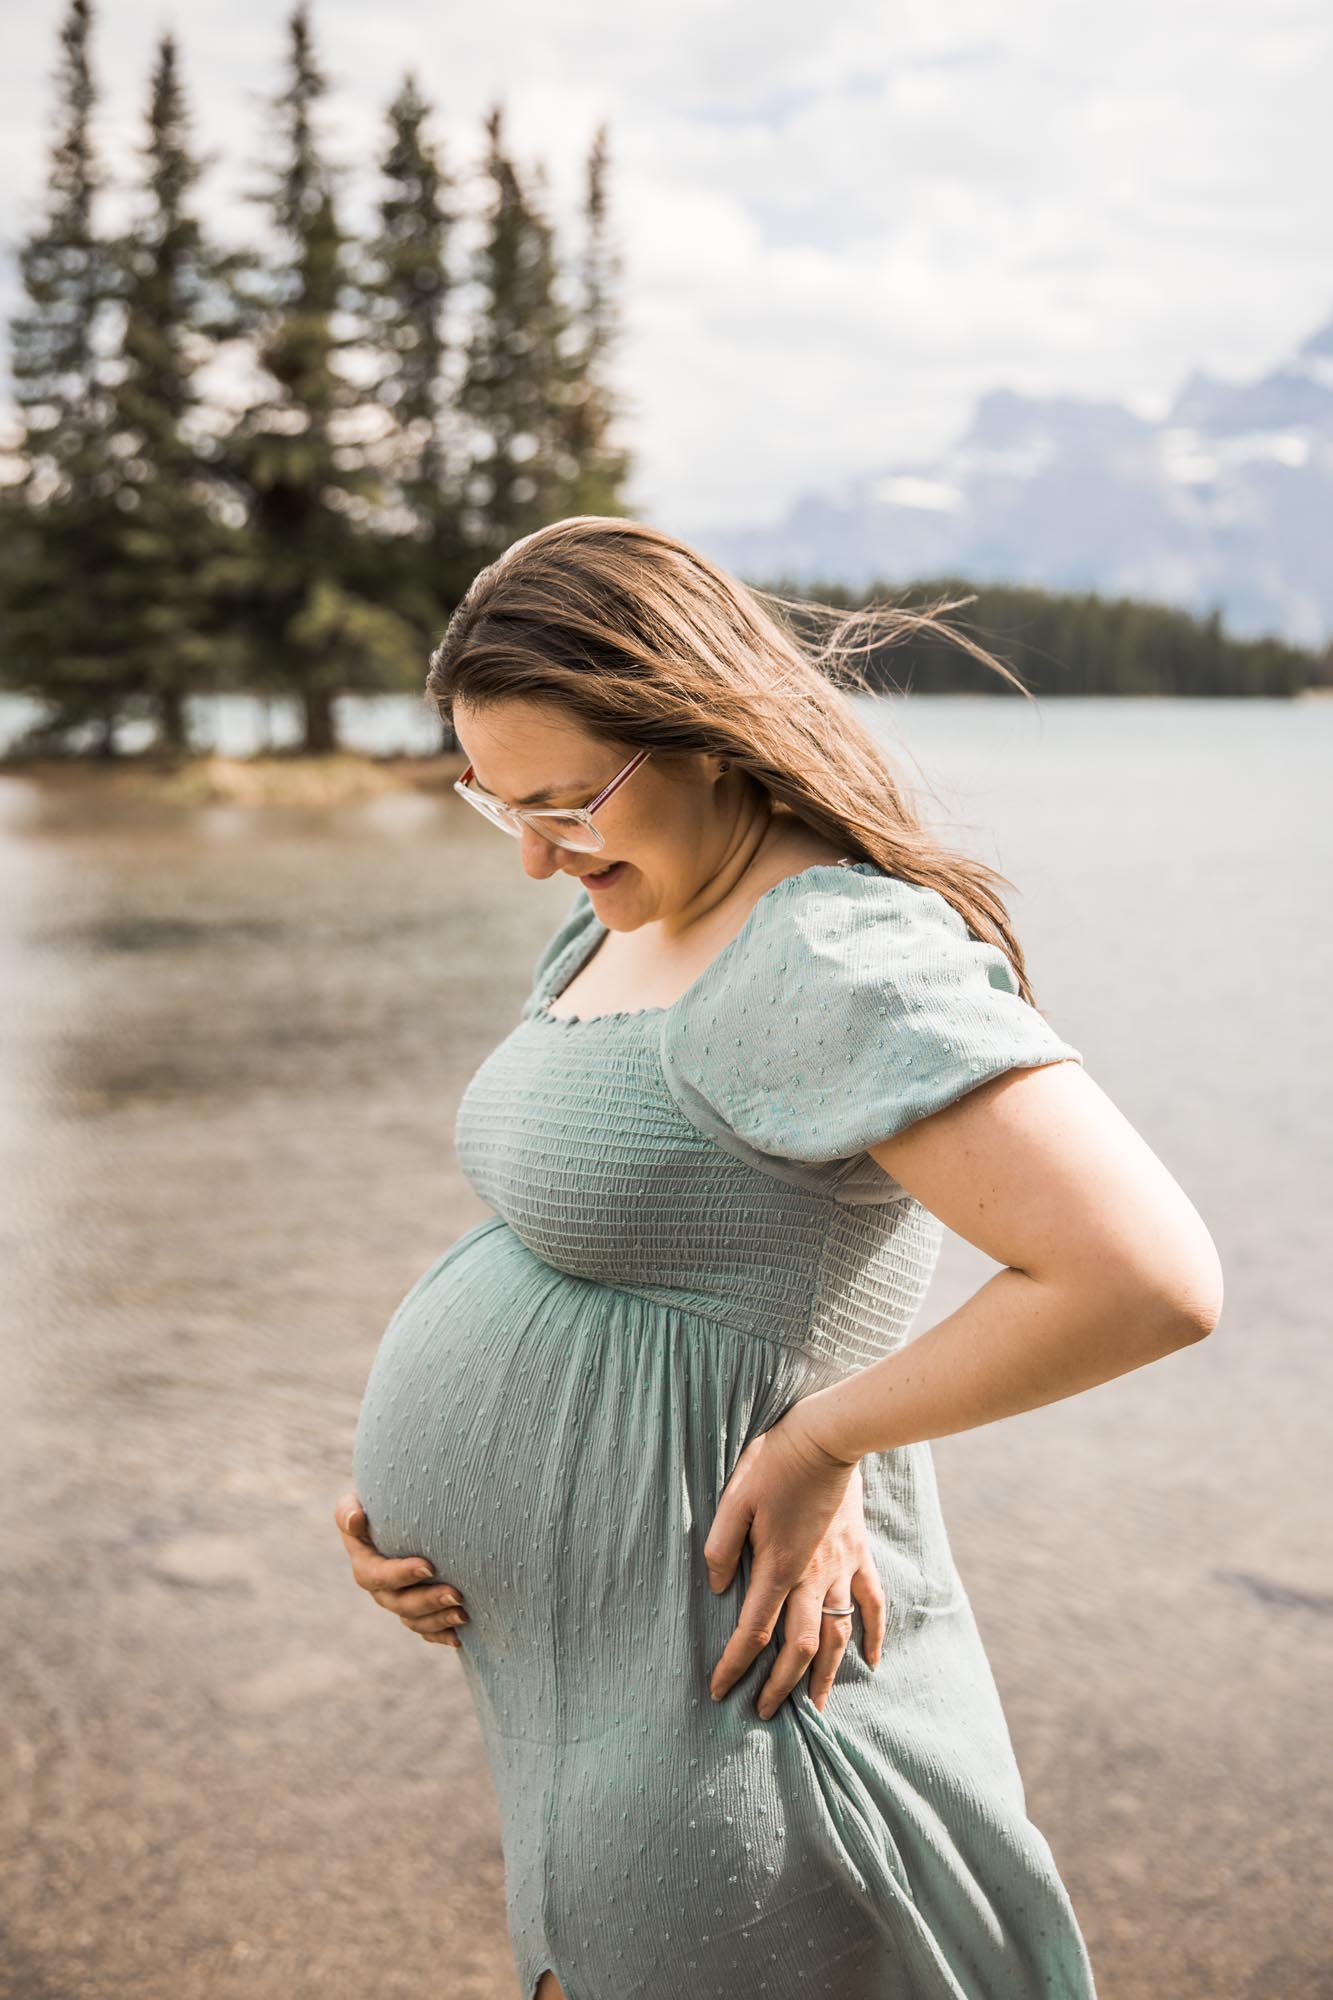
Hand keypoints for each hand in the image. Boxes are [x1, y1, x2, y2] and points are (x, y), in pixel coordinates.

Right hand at [333, 1492, 469, 1648]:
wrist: (399, 1514)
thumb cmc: (379, 1503)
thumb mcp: (356, 1501)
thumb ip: (349, 1510)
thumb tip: (355, 1519)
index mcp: (365, 1564)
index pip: (378, 1575)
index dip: (401, 1575)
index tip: (429, 1567)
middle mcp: (380, 1588)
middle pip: (400, 1603)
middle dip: (428, 1601)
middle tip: (456, 1594)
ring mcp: (399, 1601)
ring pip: (415, 1621)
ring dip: (438, 1620)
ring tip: (464, 1614)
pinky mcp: (418, 1610)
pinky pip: (426, 1630)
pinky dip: (441, 1634)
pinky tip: (460, 1637)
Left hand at [703, 1412, 884, 1718]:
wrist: (827, 1435)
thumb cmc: (774, 1464)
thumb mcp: (733, 1498)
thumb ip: (721, 1548)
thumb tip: (716, 1589)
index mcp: (778, 1566)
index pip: (754, 1630)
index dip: (735, 1664)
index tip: (719, 1690)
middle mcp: (812, 1577)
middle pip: (800, 1646)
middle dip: (781, 1685)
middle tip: (765, 1713)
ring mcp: (841, 1568)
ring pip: (838, 1635)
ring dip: (826, 1675)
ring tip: (816, 1707)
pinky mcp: (859, 1554)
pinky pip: (873, 1603)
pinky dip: (875, 1635)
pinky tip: (873, 1661)